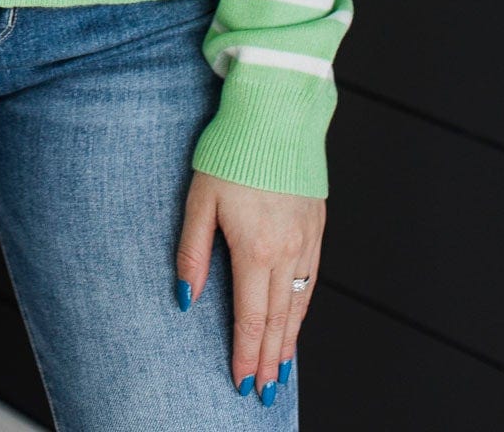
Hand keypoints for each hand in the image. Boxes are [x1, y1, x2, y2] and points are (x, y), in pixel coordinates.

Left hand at [178, 168, 323, 400]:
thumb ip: (193, 253)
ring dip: (289, 340)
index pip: (250, 317)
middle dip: (268, 359)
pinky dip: (304, 307)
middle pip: (278, 320)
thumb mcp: (199, 199)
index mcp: (255, 249)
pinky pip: (311, 278)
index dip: (245, 354)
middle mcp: (286, 251)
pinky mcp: (316, 224)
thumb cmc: (232, 151)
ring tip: (281, 368)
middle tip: (263, 391)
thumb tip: (186, 298)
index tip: (241, 381)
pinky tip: (297, 319)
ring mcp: (306, 238)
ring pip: (299, 303)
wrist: (276, 113)